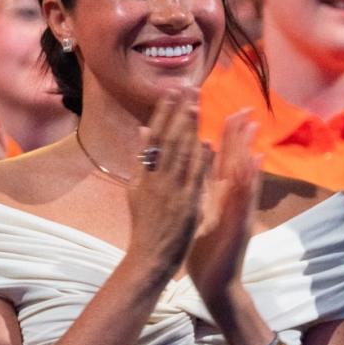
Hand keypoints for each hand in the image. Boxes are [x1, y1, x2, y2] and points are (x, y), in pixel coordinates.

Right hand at [126, 89, 210, 277]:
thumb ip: (142, 160)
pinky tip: (206, 142)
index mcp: (144, 174)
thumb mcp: (137, 189)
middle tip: (186, 87)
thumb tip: (142, 130)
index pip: (155, 136)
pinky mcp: (185, 205)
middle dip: (177, 111)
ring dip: (188, 128)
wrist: (149, 257)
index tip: (171, 91)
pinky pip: (193, 178)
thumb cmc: (145, 224)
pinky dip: (199, 161)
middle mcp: (155, 179)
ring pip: (180, 154)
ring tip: (195, 104)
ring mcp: (170, 191)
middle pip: (167, 139)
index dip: (164, 112)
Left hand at [187, 109, 260, 309]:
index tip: (230, 111)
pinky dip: (251, 179)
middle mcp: (232, 199)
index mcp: (220, 196)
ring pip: (244, 174)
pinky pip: (245, 198)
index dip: (227, 136)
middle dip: (240, 134)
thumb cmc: (207, 250)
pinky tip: (255, 162)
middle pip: (237, 160)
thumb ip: (203, 192)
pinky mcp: (241, 223)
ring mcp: (239, 210)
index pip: (224, 159)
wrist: (217, 281)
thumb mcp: (203, 215)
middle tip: (246, 108)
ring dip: (248, 150)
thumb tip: (198, 176)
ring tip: (253, 126)